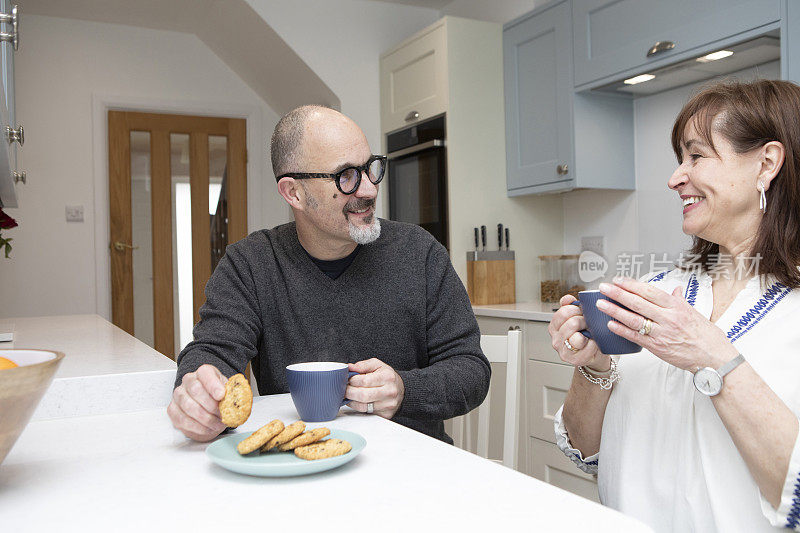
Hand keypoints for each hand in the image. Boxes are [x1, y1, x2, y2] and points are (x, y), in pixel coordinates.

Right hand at [167, 364, 228, 441]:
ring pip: (188, 406)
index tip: (221, 396)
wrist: (209, 405)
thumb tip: (236, 400)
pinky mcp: (173, 410)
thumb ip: (232, 394)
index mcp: (204, 372)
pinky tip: (207, 428)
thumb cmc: (219, 397)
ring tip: (217, 424)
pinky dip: (197, 427)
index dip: (213, 385)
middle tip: (221, 415)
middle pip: (195, 390)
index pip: (206, 374)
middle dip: (211, 406)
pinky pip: (182, 420)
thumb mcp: (229, 392)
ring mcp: (179, 395)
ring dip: (205, 419)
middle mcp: (188, 380)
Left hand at [346, 358, 404, 418]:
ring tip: (348, 395)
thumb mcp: (377, 365)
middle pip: (363, 395)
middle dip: (349, 392)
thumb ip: (363, 365)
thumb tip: (350, 367)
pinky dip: (358, 408)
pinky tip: (356, 402)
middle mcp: (390, 391)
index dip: (352, 381)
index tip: (347, 379)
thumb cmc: (387, 376)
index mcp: (387, 377)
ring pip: (363, 406)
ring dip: (351, 401)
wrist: (401, 389)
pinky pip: (367, 413)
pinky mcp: (386, 414)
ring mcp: (388, 404)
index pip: (364, 381)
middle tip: (344, 389)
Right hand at [548, 294, 610, 371]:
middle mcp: (555, 339)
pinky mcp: (575, 360)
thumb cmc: (585, 334)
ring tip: (591, 332)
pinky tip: (594, 343)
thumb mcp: (576, 317)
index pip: (563, 312)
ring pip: (577, 337)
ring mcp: (564, 351)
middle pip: (572, 323)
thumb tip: (567, 298)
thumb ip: (569, 306)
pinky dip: (594, 344)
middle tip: (589, 323)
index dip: (577, 309)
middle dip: (585, 320)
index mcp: (553, 326)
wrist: (593, 353)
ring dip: (589, 332)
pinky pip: (588, 347)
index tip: (583, 312)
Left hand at [597, 277, 737, 370]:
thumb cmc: (707, 337)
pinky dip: (622, 330)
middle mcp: (668, 318)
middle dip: (618, 294)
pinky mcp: (657, 347)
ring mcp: (662, 333)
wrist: (716, 359)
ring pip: (634, 319)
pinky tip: (610, 324)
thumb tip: (675, 289)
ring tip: (601, 304)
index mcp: (677, 307)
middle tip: (604, 288)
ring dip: (615, 311)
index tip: (618, 280)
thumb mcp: (695, 313)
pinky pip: (636, 337)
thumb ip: (680, 301)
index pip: (650, 291)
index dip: (632, 285)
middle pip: (638, 303)